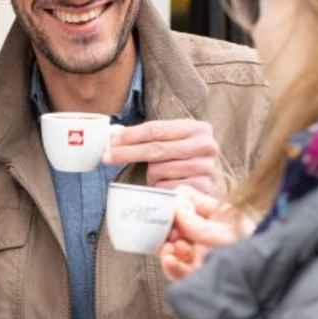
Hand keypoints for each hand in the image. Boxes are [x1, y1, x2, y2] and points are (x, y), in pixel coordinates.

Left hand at [103, 119, 223, 195]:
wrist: (212, 186)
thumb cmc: (184, 162)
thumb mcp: (172, 143)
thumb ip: (147, 137)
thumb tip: (112, 133)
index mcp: (198, 128)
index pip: (156, 129)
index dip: (130, 135)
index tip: (110, 140)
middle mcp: (206, 146)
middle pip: (155, 149)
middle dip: (127, 153)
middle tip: (106, 157)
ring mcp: (207, 168)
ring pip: (158, 170)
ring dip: (149, 176)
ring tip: (157, 176)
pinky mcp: (203, 189)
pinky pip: (166, 189)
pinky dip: (159, 189)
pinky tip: (165, 187)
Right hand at [159, 187, 252, 280]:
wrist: (260, 283)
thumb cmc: (250, 251)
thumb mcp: (221, 231)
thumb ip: (194, 221)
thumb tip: (174, 206)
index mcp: (218, 215)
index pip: (191, 200)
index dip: (177, 203)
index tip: (168, 209)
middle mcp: (210, 233)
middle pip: (179, 226)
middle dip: (169, 229)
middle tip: (166, 231)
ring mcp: (204, 255)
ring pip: (176, 248)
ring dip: (168, 247)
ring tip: (170, 248)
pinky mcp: (200, 275)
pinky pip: (178, 270)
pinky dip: (170, 265)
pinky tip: (169, 260)